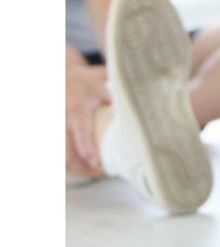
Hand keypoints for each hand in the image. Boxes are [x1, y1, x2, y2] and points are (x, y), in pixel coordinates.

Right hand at [65, 59, 109, 175]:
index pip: (82, 134)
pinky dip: (68, 160)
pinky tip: (80, 165)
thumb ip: (117, 94)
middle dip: (80, 167)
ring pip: (60, 154)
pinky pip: (58, 151)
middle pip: (66, 151)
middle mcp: (62, 120)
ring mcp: (55, 126)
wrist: (63, 73)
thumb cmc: (87, 79)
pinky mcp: (54, 131)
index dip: (88, 151)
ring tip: (91, 173)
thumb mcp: (103, 81)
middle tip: (97, 173)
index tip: (97, 165)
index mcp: (76, 109)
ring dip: (74, 166)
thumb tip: (137, 109)